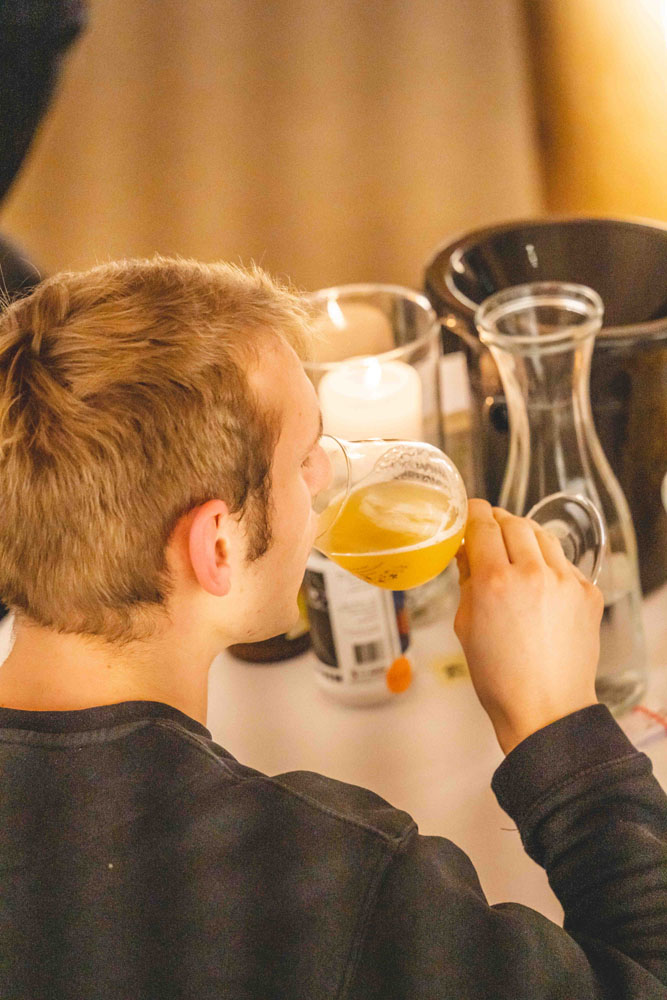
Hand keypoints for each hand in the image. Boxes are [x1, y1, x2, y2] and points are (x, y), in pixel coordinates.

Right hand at [454, 499, 603, 754]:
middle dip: (497, 521)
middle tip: (487, 529)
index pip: (483, 526)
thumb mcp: (465, 626)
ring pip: (542, 535)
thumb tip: (467, 553)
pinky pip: (563, 562)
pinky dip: (547, 562)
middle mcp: (534, 574)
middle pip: (514, 523)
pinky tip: (537, 581)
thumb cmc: (500, 677)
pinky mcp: (587, 593)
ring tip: (513, 549)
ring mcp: (565, 582)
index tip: (469, 510)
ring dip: (524, 535)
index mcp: (495, 582)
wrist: (546, 708)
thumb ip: (466, 581)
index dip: (473, 512)